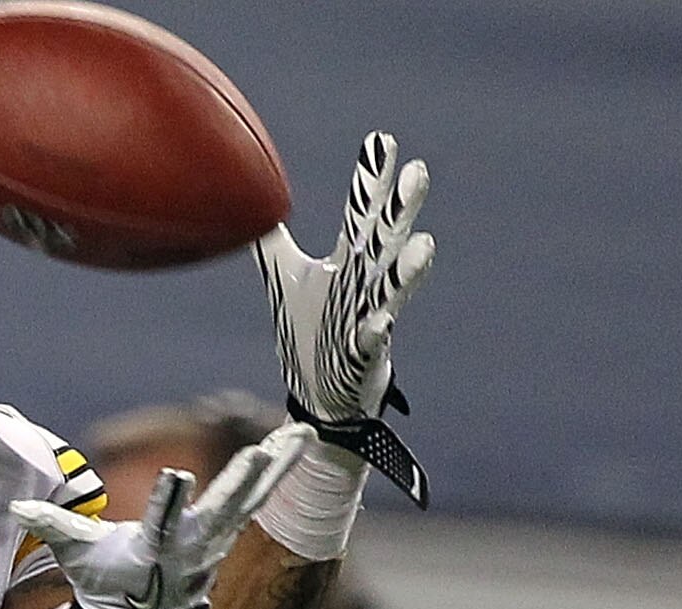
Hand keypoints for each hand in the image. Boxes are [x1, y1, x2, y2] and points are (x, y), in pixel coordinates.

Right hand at [12, 425, 305, 608]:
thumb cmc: (100, 582)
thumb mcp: (76, 555)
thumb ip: (53, 527)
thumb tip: (15, 508)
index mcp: (150, 552)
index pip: (158, 522)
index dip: (168, 500)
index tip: (178, 474)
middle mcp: (190, 551)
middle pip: (219, 514)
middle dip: (239, 485)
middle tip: (260, 454)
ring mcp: (214, 547)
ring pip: (250, 504)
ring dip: (277, 470)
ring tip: (302, 434)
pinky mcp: (227, 540)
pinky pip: (258, 504)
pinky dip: (278, 475)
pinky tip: (296, 445)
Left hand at [253, 134, 435, 495]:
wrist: (321, 395)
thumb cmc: (310, 331)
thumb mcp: (286, 280)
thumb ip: (274, 244)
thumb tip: (257, 205)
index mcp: (349, 262)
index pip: (362, 213)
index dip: (370, 181)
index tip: (381, 141)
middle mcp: (363, 285)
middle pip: (384, 241)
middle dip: (400, 209)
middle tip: (417, 172)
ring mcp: (367, 319)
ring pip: (390, 291)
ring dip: (407, 270)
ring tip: (425, 245)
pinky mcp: (362, 358)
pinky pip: (371, 344)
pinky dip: (375, 335)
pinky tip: (380, 325)